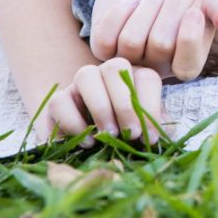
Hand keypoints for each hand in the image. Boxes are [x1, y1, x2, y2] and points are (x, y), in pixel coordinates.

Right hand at [38, 57, 164, 146]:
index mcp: (134, 78)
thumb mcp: (144, 133)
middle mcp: (107, 74)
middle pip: (115, 68)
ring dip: (100, 107)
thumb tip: (159, 136)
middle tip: (130, 134)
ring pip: (86, 76)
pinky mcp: (58, 101)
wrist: (89, 149)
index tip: (151, 138)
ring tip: (108, 135)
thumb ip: (154, 129)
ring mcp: (80, 84)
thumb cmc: (124, 139)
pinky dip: (74, 123)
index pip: (146, 77)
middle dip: (125, 103)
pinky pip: (61, 101)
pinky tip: (88, 142)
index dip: (151, 106)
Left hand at [90, 0, 217, 81]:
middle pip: (160, 44)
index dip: (190, 36)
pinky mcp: (104, 49)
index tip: (195, 9)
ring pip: (132, 40)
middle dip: (173, 7)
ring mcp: (128, 61)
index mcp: (186, 64)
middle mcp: (156, 70)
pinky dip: (120, 12)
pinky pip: (105, 38)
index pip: (187, 66)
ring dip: (149, 4)